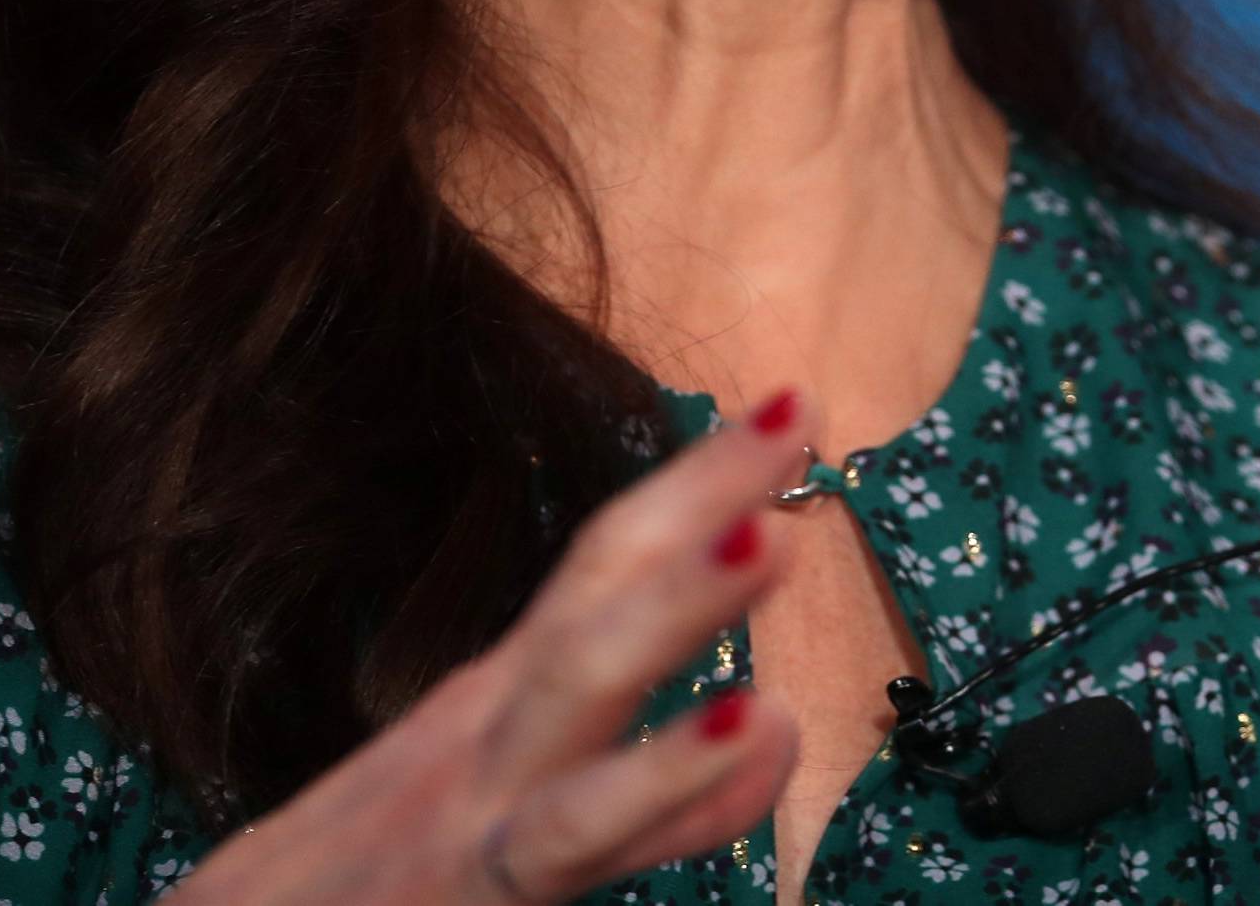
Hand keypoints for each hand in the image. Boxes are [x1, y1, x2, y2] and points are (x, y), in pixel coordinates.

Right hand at [173, 387, 811, 903]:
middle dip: (695, 502)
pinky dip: (673, 795)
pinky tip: (754, 740)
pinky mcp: (465, 897)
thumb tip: (763, 725)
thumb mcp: (477, 832)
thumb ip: (625, 796)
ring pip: (580, 693)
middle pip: (596, 593)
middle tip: (794, 408)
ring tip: (771, 543)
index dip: (695, 483)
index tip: (790, 402)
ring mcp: (469, 814)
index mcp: (489, 711)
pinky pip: (577, 841)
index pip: (600, 568)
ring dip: (676, 606)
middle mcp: (479, 739)